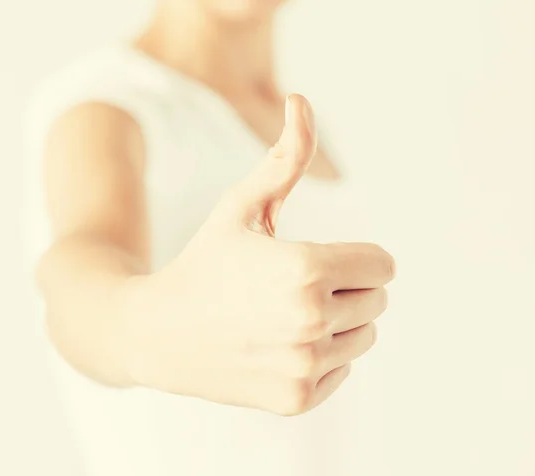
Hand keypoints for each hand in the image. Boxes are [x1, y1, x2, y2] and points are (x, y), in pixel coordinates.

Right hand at [120, 94, 394, 415]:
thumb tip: (302, 100)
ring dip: (338, 322)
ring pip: (364, 337)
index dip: (355, 256)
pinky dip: (321, 357)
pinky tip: (277, 346)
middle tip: (296, 286)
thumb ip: (284, 157)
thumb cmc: (204, 261)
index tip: (319, 257)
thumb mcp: (242, 205)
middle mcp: (311, 322)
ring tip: (285, 315)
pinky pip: (343, 371)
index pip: (384, 265)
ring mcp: (305, 367)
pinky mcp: (298, 399)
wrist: (156, 331)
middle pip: (378, 300)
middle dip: (347, 287)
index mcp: (306, 269)